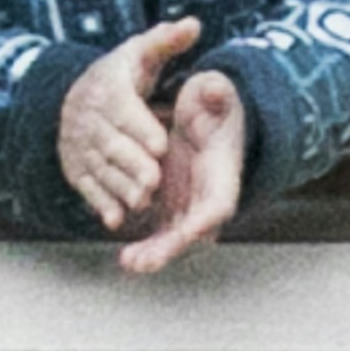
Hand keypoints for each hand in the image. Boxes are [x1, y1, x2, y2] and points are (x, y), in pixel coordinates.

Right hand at [55, 16, 200, 237]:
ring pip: (99, 169)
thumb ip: (165, 41)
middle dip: (131, 164)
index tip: (161, 145)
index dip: (141, 128)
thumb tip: (193, 25)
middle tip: (154, 182)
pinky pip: (86, 187)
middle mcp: (89, 119)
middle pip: (111, 145)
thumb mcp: (139, 53)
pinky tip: (115, 220)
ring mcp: (79, 146)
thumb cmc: (118, 76)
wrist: (67, 95)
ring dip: (118, 188)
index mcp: (108, 90)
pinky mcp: (75, 167)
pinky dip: (100, 203)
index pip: (123, 110)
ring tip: (142, 203)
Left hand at [114, 69, 253, 278]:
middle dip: (172, 247)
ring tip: (130, 262)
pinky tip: (127, 257)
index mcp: (222, 168)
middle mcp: (208, 191)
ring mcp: (190, 200)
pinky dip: (147, 245)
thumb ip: (216, 91)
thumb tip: (215, 88)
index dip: (205, 219)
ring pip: (175, 236)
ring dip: (155, 252)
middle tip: (145, 261)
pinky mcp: (173, 202)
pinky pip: (161, 230)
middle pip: (195, 229)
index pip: (219, 201)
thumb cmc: (214, 102)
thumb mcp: (216, 90)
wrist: (207, 111)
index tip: (189, 233)